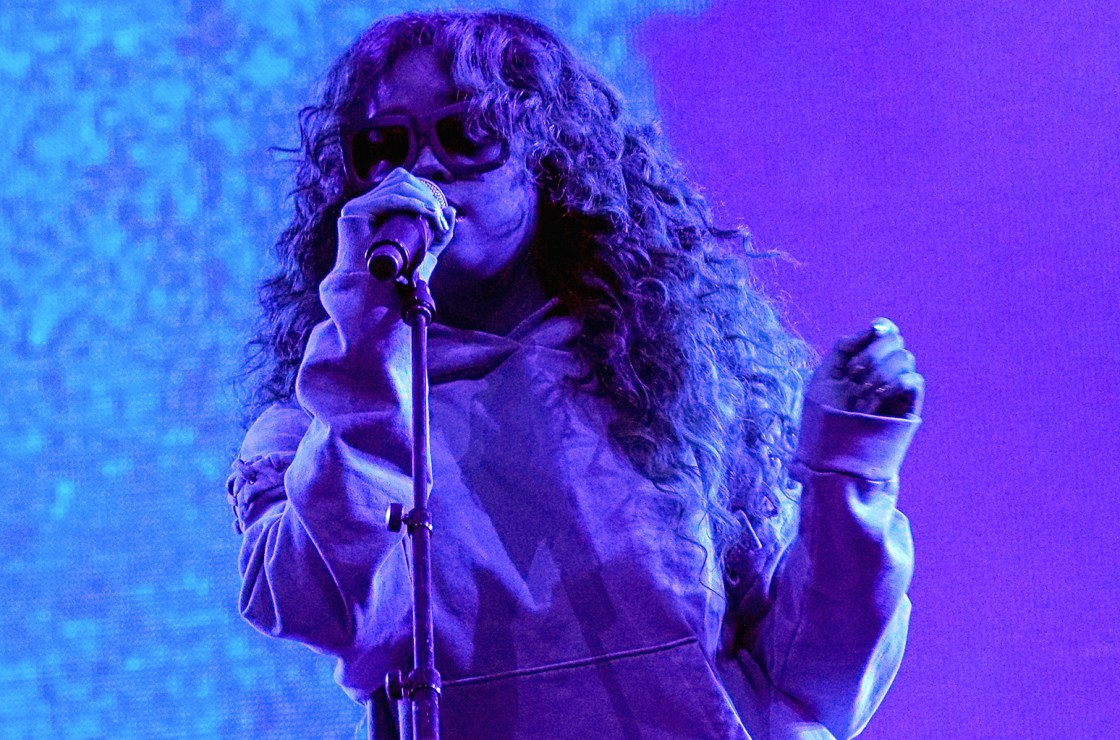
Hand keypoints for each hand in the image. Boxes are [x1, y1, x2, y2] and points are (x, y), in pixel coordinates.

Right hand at [339, 167, 456, 280]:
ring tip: (435, 219)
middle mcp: (365, 204)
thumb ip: (440, 233)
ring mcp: (357, 206)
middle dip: (426, 195)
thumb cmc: (397, 278)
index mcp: (377, 209)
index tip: (441, 219)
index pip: (403, 184)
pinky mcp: (354, 211)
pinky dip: (413, 203)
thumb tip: (451, 209)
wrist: (373, 295)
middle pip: (402, 179)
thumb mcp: (426, 251)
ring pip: (398, 185)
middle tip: (440, 220)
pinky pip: (390, 199)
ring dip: (423, 199)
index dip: (425, 193)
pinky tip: (426, 213)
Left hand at [806, 318, 924, 417]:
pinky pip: (915, 380)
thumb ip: (843, 349)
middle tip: (854, 375)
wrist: (833, 454)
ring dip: (880, 371)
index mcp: (863, 362)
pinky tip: (880, 393)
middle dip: (873, 353)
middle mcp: (884, 372)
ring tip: (861, 394)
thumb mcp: (823, 378)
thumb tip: (871, 328)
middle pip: (896, 341)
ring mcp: (897, 388)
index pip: (884, 334)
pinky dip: (898, 381)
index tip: (874, 330)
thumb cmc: (823, 419)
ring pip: (905, 358)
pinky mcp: (909, 406)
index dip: (882, 327)